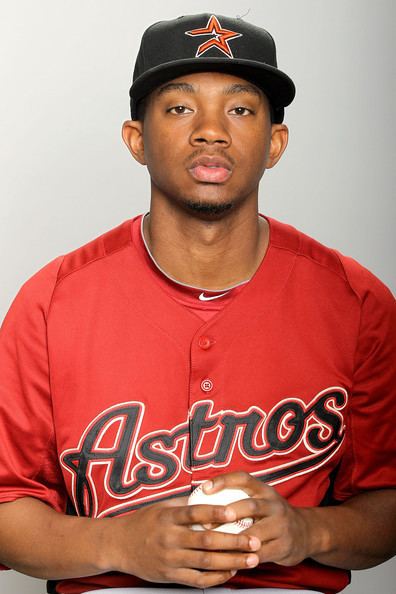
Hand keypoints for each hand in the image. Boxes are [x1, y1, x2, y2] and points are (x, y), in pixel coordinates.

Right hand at [105, 495, 261, 586]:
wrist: (118, 545)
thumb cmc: (143, 522)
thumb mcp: (161, 506)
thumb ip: (184, 502)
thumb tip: (210, 491)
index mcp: (168, 517)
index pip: (194, 513)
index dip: (215, 512)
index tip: (234, 511)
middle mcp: (169, 538)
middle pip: (206, 540)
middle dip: (233, 541)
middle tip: (255, 540)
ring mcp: (170, 559)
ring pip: (206, 562)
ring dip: (232, 561)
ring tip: (252, 559)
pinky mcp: (170, 576)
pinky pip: (197, 579)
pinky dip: (216, 577)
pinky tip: (231, 572)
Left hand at [203, 471, 313, 566]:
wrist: (306, 532)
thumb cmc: (272, 515)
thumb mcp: (261, 499)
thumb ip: (239, 497)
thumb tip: (202, 498)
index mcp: (264, 490)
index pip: (243, 479)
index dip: (223, 481)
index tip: (204, 488)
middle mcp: (274, 505)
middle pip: (251, 506)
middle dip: (229, 513)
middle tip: (207, 523)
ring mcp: (281, 526)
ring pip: (255, 534)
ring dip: (234, 541)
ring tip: (215, 546)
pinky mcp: (284, 546)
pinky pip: (260, 554)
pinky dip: (244, 558)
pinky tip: (229, 561)